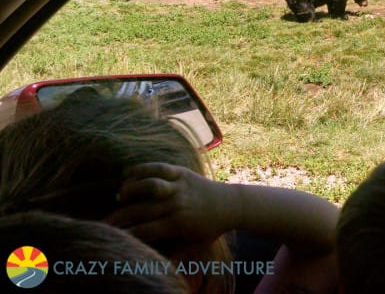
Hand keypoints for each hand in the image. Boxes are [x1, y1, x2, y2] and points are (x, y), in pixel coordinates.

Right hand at [106, 162, 236, 245]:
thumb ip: (174, 255)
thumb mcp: (194, 246)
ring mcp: (180, 187)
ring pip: (149, 186)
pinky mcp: (183, 173)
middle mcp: (177, 205)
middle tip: (105, 221)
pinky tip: (127, 173)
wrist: (232, 205)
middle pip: (141, 210)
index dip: (126, 234)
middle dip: (119, 217)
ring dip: (130, 189)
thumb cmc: (210, 229)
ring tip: (120, 195)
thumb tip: (152, 264)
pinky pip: (159, 168)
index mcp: (178, 224)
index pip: (144, 230)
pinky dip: (142, 168)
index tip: (112, 237)